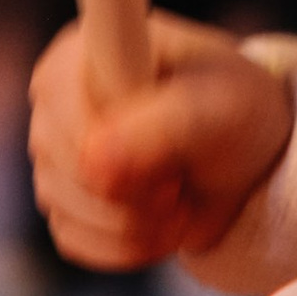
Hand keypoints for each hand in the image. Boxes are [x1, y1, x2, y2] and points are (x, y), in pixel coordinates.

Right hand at [28, 11, 293, 267]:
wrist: (244, 157)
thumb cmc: (236, 110)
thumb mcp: (222, 109)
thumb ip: (164, 127)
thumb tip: (92, 164)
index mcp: (84, 49)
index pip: (59, 94)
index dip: (105, 135)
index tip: (165, 153)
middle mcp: (56, 97)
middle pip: (62, 163)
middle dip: (131, 190)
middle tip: (183, 181)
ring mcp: (52, 152)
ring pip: (65, 208)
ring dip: (135, 224)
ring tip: (181, 200)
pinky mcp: (63, 200)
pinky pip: (73, 239)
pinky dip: (125, 246)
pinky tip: (160, 226)